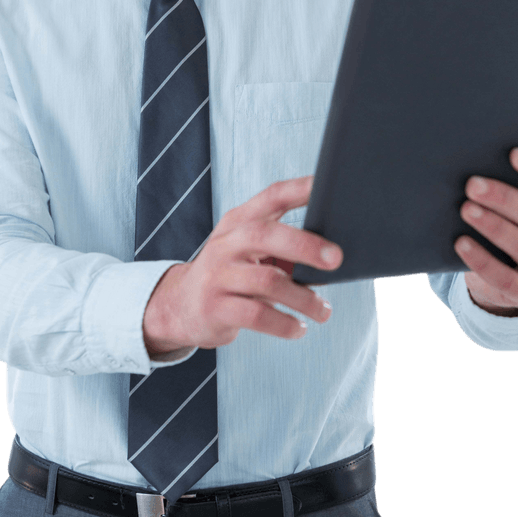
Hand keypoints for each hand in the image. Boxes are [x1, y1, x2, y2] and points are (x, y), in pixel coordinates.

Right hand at [142, 175, 342, 355]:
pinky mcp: (215, 308)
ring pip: (267, 281)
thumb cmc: (230, 274)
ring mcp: (218, 276)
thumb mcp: (246, 249)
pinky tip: (298, 328)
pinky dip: (284, 324)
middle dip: (305, 246)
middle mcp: (225, 244)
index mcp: (238, 222)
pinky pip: (257, 316)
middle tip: (337, 259)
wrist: (180, 306)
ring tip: (323, 311)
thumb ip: (280, 242)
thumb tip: (333, 254)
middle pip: (265, 235)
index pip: (272, 196)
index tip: (329, 187)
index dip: (300, 190)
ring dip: (303, 298)